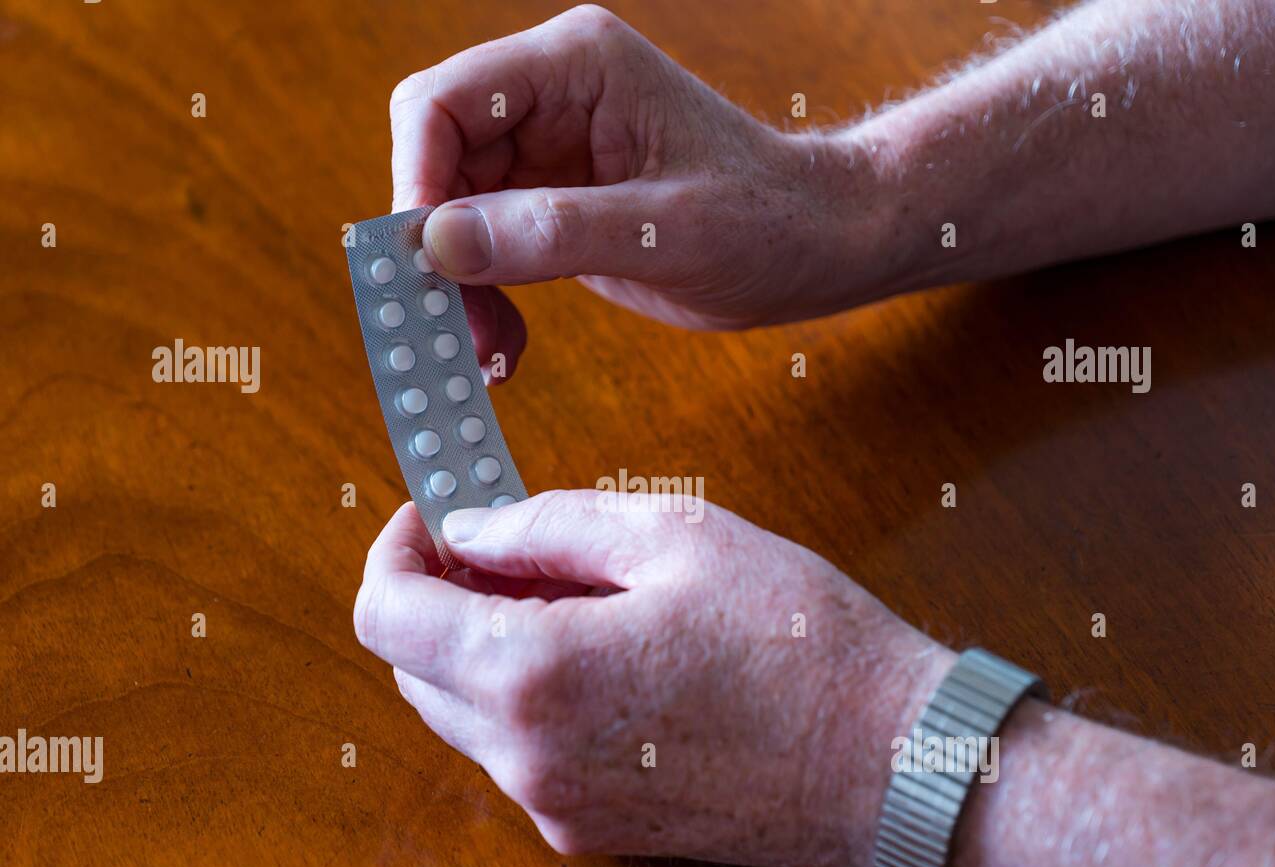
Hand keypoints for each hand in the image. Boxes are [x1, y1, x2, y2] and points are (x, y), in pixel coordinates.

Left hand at [353, 491, 951, 866]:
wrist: (892, 763)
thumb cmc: (800, 641)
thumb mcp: (676, 536)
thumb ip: (547, 525)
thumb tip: (471, 530)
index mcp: (536, 673)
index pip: (388, 616)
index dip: (394, 553)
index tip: (432, 517)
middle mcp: (528, 757)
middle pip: (415, 668)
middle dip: (439, 597)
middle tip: (503, 544)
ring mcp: (557, 806)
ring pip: (463, 714)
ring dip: (483, 647)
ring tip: (567, 595)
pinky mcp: (592, 831)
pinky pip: (519, 754)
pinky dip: (525, 697)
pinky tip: (600, 656)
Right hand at [389, 4, 880, 381]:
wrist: (817, 246)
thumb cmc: (768, 220)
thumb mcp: (668, 231)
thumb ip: (554, 232)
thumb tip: (440, 242)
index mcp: (577, 67)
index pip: (444, 102)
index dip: (416, 182)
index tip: (424, 267)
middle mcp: (552, 99)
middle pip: (437, 160)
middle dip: (435, 249)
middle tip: (454, 329)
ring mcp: (550, 154)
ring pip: (453, 213)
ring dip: (458, 287)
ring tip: (489, 351)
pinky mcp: (556, 206)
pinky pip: (488, 248)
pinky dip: (485, 299)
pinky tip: (506, 345)